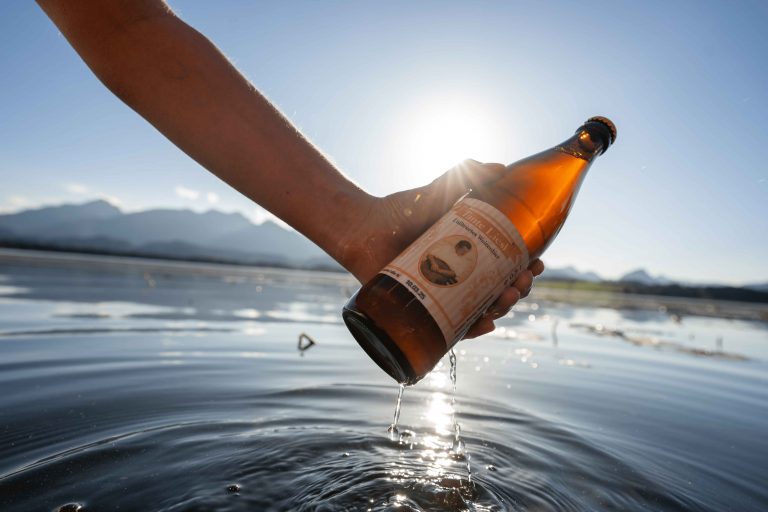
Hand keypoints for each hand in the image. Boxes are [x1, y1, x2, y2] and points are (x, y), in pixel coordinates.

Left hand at [338, 159, 544, 338]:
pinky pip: (453, 328)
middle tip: (522, 280)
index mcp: (470, 253)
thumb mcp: (436, 192)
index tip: (536, 262)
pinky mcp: (424, 311)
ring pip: (482, 310)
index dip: (526, 266)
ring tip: (506, 297)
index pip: (507, 265)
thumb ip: (465, 175)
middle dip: (518, 289)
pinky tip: (485, 323)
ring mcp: (443, 296)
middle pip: (500, 290)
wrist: (362, 228)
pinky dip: (472, 329)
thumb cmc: (398, 211)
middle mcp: (460, 277)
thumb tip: (501, 167)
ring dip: (502, 308)